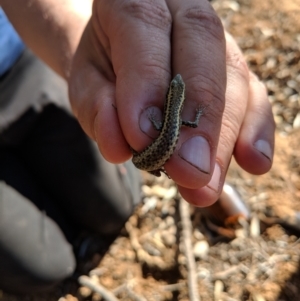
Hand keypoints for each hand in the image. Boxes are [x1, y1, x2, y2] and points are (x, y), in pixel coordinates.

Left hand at [69, 0, 274, 205]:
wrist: (120, 53)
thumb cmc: (103, 67)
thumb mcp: (86, 83)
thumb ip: (97, 108)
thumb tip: (120, 146)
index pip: (144, 28)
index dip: (147, 85)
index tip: (143, 139)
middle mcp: (183, 10)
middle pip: (202, 54)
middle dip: (197, 121)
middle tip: (189, 172)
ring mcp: (217, 39)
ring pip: (234, 77)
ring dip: (223, 137)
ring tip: (205, 183)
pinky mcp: (234, 68)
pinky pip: (255, 92)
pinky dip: (255, 129)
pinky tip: (253, 162)